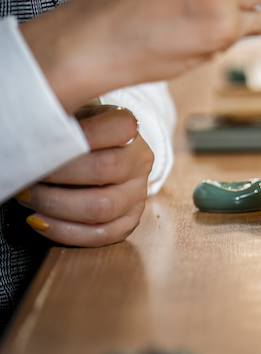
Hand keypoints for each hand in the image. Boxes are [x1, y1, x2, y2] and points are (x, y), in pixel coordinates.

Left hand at [16, 105, 153, 246]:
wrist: (99, 154)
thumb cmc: (79, 136)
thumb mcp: (74, 118)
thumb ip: (64, 123)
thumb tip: (35, 135)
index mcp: (130, 129)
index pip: (115, 129)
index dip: (77, 137)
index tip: (41, 143)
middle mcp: (140, 161)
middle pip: (105, 169)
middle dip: (57, 175)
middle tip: (28, 174)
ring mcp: (139, 192)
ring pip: (102, 208)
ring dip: (57, 206)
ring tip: (29, 198)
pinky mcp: (131, 219)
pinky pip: (102, 235)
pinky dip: (65, 232)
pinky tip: (41, 221)